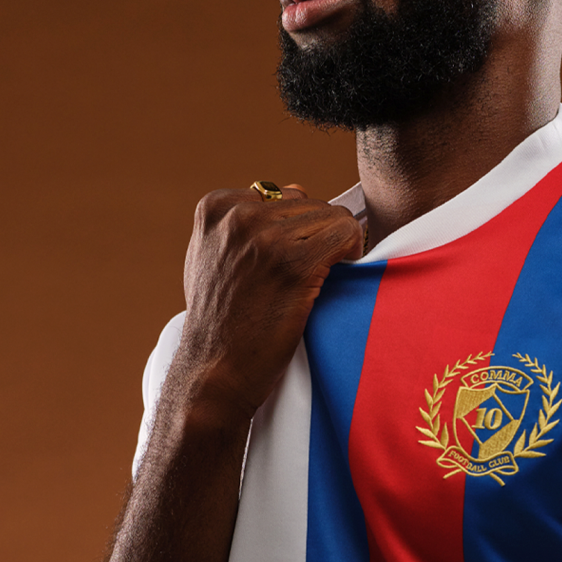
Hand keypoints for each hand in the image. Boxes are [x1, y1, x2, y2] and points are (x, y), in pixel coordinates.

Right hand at [165, 184, 362, 424]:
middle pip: (310, 204)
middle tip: (308, 277)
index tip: (288, 263)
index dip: (296, 230)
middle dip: (317, 238)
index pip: (283, 195)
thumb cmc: (219, 321)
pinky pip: (346, 234)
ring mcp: (266, 237)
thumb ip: (238, 224)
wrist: (215, 369)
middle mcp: (239, 215)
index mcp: (216, 207)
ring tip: (319, 280)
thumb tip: (285, 192)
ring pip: (333, 216)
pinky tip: (339, 274)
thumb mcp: (209, 257)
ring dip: (336, 247)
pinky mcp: (294, 263)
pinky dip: (353, 251)